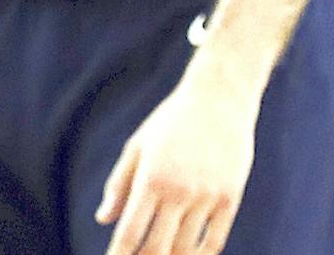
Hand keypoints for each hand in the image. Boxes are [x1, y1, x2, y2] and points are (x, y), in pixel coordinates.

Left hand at [97, 68, 260, 254]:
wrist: (222, 94)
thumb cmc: (173, 120)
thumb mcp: (139, 145)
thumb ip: (119, 184)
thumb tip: (103, 219)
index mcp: (151, 179)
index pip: (129, 234)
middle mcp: (179, 190)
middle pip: (157, 249)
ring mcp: (207, 194)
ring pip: (185, 249)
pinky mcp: (230, 195)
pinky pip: (215, 240)